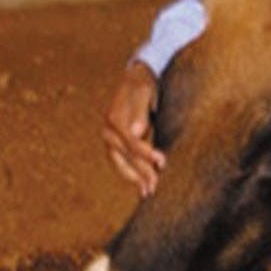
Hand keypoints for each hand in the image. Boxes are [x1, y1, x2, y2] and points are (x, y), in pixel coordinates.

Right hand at [100, 62, 164, 193]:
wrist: (136, 78)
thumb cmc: (143, 85)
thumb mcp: (145, 93)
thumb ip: (141, 112)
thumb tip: (136, 132)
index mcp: (115, 119)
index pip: (132, 142)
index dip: (146, 153)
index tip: (162, 161)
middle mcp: (108, 131)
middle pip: (127, 156)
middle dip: (142, 172)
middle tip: (155, 186)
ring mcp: (110, 138)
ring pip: (121, 164)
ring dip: (134, 178)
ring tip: (147, 192)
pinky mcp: (115, 143)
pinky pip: (121, 162)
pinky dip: (131, 173)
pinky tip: (140, 184)